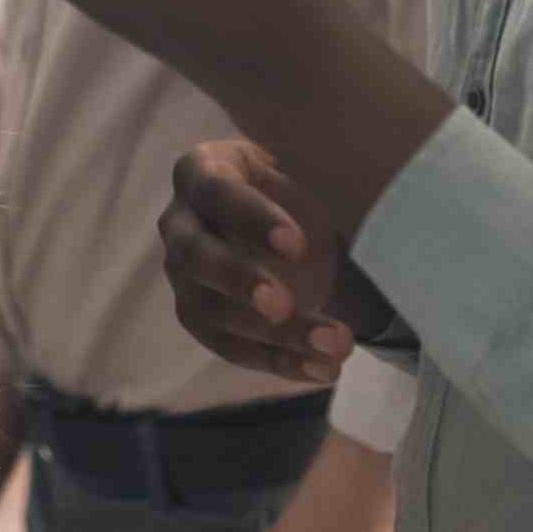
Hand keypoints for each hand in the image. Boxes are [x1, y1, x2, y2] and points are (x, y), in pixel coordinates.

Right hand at [163, 140, 382, 385]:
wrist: (290, 215)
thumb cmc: (296, 181)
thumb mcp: (303, 162)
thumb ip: (317, 164)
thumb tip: (352, 168)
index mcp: (202, 169)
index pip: (217, 192)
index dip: (254, 220)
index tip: (299, 246)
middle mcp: (180, 222)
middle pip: (197, 256)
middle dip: (240, 283)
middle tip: (284, 305)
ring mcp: (183, 274)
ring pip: (212, 312)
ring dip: (274, 336)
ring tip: (336, 346)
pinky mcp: (198, 316)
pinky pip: (230, 348)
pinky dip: (279, 362)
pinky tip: (324, 369)